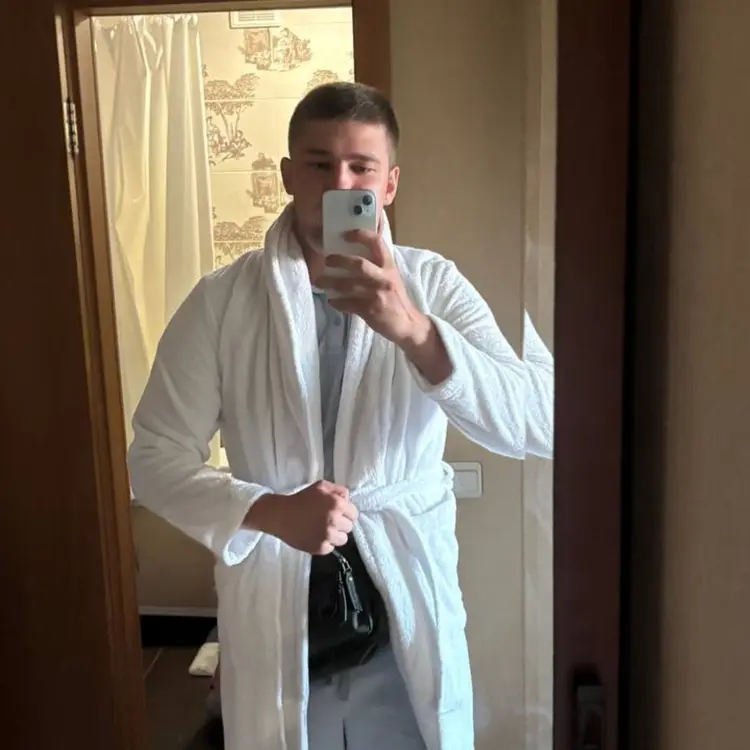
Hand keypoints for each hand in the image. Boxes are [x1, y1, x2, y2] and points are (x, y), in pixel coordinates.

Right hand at [244, 481, 357, 554]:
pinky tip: (315, 536)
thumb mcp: (321, 486)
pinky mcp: (320, 548)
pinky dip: (325, 544)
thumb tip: (348, 499)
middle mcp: (334, 520)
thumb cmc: (301, 499)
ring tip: (323, 530)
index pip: (354, 514)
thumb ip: (338, 490)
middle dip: (341, 524)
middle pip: (349, 528)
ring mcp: (327, 535)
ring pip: (342, 540)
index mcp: (337, 504)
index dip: (346, 514)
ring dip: (335, 535)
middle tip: (328, 521)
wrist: (281, 515)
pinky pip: (331, 548)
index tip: (338, 514)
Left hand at [316, 229, 430, 347]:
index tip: (345, 234)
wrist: (408, 323)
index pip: (377, 243)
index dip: (361, 235)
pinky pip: (348, 304)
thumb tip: (355, 252)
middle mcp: (383, 278)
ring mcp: (376, 295)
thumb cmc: (396, 297)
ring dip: (330, 283)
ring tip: (318, 282)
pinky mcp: (370, 311)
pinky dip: (337, 302)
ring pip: (349, 286)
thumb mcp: (390, 276)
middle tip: (326, 260)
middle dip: (339, 261)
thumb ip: (377, 265)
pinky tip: (331, 301)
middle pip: (359, 264)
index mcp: (389, 266)